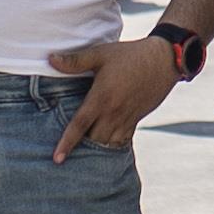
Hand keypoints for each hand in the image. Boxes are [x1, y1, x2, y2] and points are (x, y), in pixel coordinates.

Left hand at [46, 33, 178, 155]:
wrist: (163, 60)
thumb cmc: (129, 55)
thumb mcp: (100, 54)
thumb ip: (75, 61)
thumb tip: (50, 59)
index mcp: (101, 98)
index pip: (79, 125)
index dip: (67, 143)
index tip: (57, 158)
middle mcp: (113, 112)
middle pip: (93, 139)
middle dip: (81, 147)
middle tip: (68, 152)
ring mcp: (126, 118)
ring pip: (108, 143)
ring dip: (96, 147)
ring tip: (84, 150)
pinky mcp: (136, 119)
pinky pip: (122, 140)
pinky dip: (112, 144)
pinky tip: (104, 143)